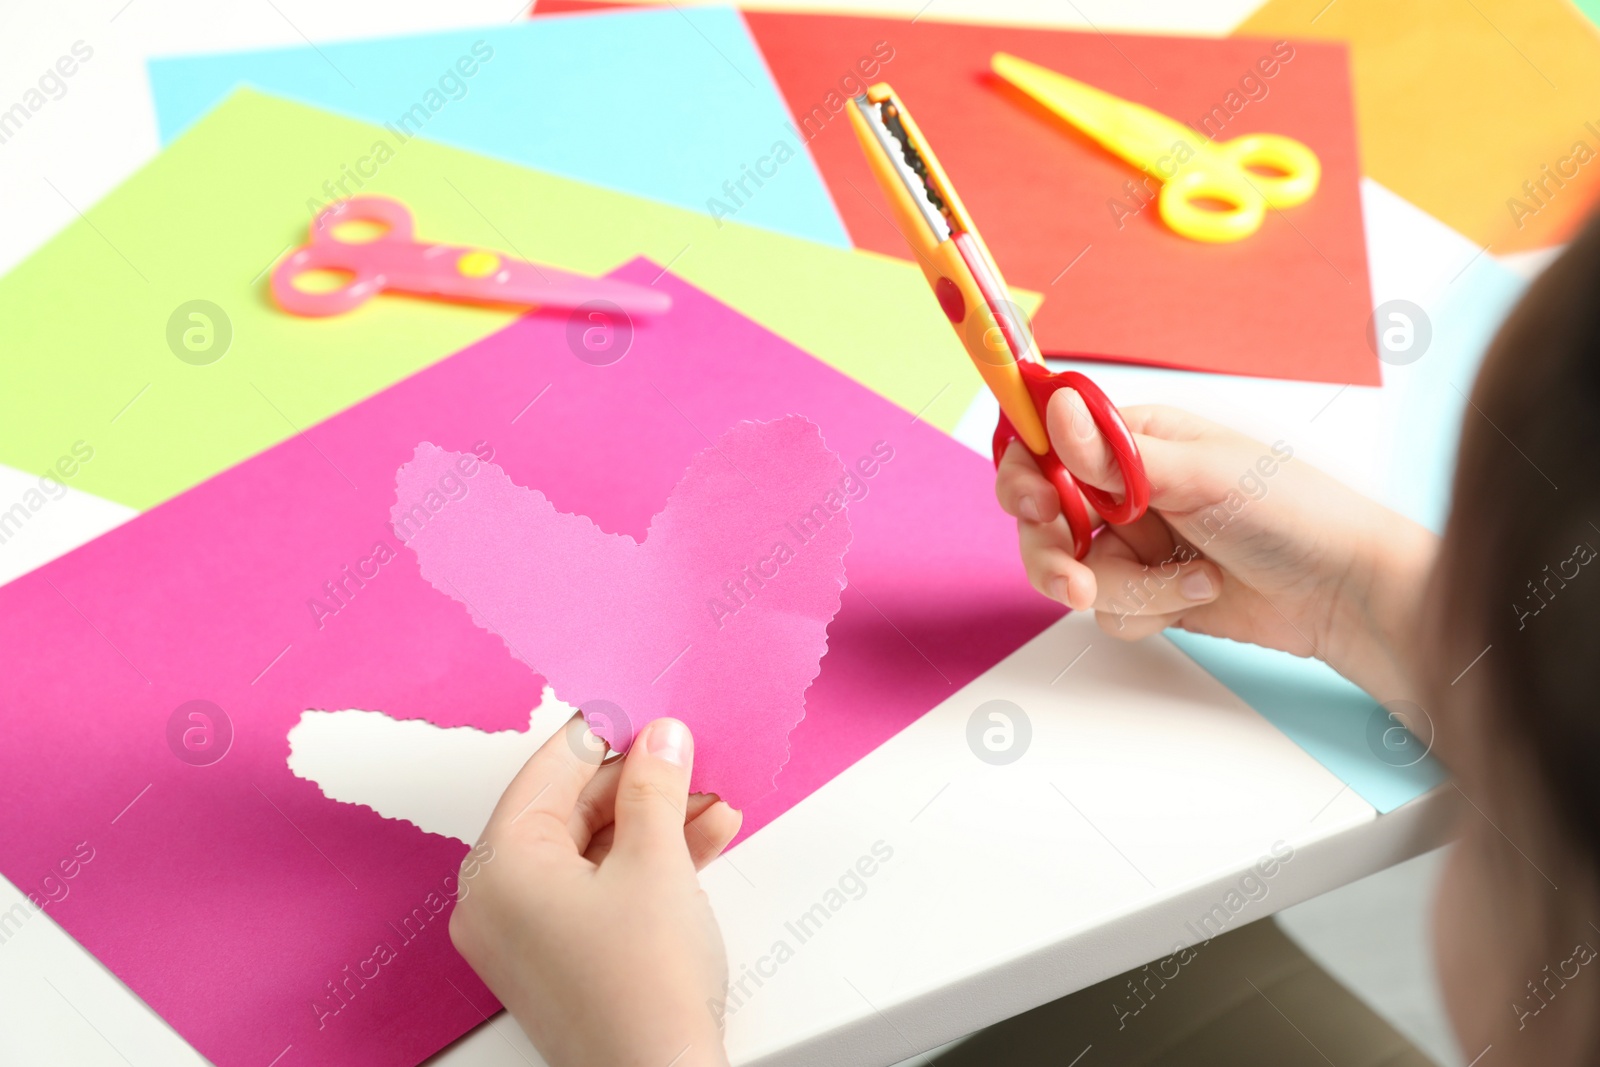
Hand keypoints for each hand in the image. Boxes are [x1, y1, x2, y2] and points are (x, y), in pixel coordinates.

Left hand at [450, 715, 739, 1066]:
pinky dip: (645, 866)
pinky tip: (699, 844)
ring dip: (654, 823)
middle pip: (568, 810)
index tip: (646, 711)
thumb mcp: (657, 863)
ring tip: (711, 804)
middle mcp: (497, 901)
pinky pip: (597, 889)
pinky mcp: (559, 961)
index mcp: (499, 868)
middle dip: (639, 784)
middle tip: (689, 758)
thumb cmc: (643, 991)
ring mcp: (525, 936)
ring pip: (590, 850)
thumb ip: (656, 787)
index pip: (548, 770)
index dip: (606, 734)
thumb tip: (661, 739)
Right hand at [995, 393, 1436, 698]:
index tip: (1033, 501)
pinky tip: (1198, 594)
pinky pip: (1108, 609)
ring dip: (1129, 588)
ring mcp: (1134, 542)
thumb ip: (1116, 455)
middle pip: (1042, 519)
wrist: (1343, 594)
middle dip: (1057, 554)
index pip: (1048, 442)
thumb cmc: (1294, 513)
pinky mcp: (1147, 590)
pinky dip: (1151, 610)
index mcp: (1134, 438)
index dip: (1025, 471)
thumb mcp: (1201, 475)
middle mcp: (1124, 487)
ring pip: (1074, 572)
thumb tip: (1058, 410)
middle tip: (1075, 579)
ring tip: (1187, 582)